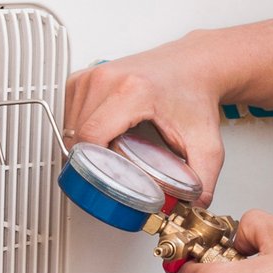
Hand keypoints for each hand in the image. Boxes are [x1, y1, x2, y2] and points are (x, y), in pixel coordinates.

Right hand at [64, 37, 226, 204]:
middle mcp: (107, 78)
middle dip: (88, 163)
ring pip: (68, 126)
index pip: (91, 136)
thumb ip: (204, 178)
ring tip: (103, 158)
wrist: (193, 66)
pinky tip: (98, 138)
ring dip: (81, 148)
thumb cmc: (193, 94)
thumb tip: (193, 207)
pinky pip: (67, 114)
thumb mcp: (205, 142)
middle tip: (107, 177)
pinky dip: (77, 131)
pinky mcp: (83, 78)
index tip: (101, 181)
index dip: (90, 166)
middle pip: (77, 135)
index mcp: (132, 91)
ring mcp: (91, 75)